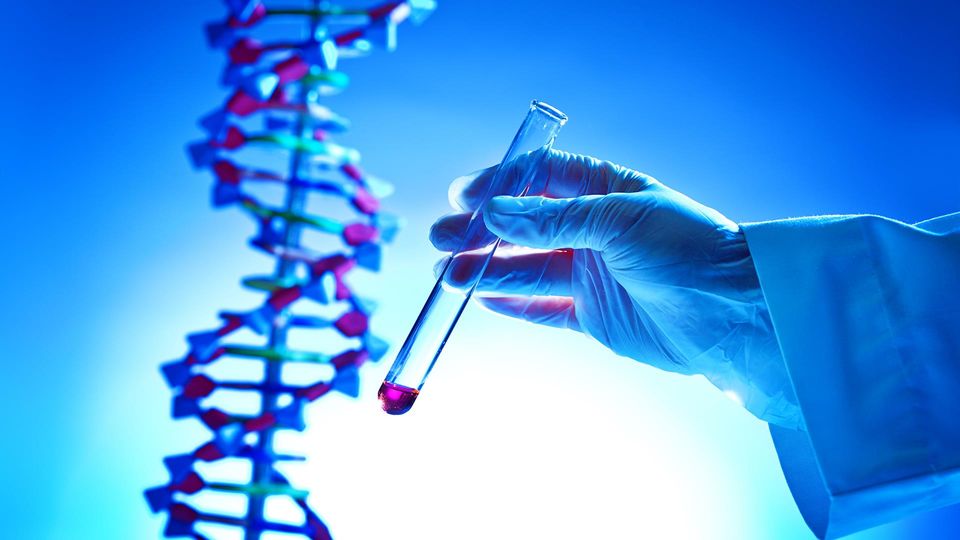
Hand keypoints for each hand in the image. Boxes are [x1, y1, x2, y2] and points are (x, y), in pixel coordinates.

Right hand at [430, 150, 800, 427]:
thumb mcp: (618, 220)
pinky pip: (543, 308)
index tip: (463, 197)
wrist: (735, 313)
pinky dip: (512, 304)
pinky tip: (482, 297)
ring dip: (485, 269)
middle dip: (480, 232)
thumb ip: (553, 219)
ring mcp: (592, 274)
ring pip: (526, 270)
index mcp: (606, 191)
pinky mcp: (594, 316)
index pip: (541, 179)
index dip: (500, 185)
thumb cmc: (691, 249)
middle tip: (441, 238)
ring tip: (447, 273)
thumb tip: (494, 213)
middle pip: (524, 228)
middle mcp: (595, 231)